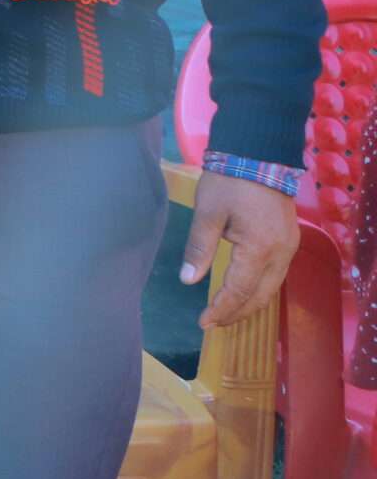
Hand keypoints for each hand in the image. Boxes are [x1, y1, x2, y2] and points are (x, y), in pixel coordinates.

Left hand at [182, 169, 299, 329]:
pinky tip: (245, 292)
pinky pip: (276, 275)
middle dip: (237, 313)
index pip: (240, 290)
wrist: (259, 155)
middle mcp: (281, 254)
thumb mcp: (207, 213)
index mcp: (259, 249)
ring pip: (271, 288)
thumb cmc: (229, 182)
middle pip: (260, 296)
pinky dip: (260, 289)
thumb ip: (198, 247)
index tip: (203, 322)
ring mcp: (289, 248)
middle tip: (213, 323)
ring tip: (225, 313)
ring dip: (250, 304)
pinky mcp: (289, 241)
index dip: (221, 309)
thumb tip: (188, 280)